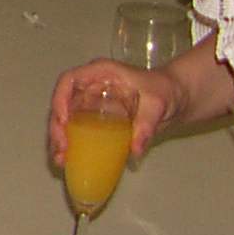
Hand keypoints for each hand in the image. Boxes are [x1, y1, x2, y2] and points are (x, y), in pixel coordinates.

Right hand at [48, 60, 182, 165]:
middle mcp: (90, 87)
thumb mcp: (158, 104)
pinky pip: (77, 131)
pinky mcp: (95, 119)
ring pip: (65, 119)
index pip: (70, 80)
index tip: (65, 121)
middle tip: (62, 148)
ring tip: (60, 159)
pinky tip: (68, 160)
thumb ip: (147, 124)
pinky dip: (71, 145)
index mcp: (101, 73)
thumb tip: (135, 150)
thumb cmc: (166, 91)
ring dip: (59, 139)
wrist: (176, 98)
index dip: (60, 99)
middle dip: (57, 127)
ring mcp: (91, 103)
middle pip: (63, 103)